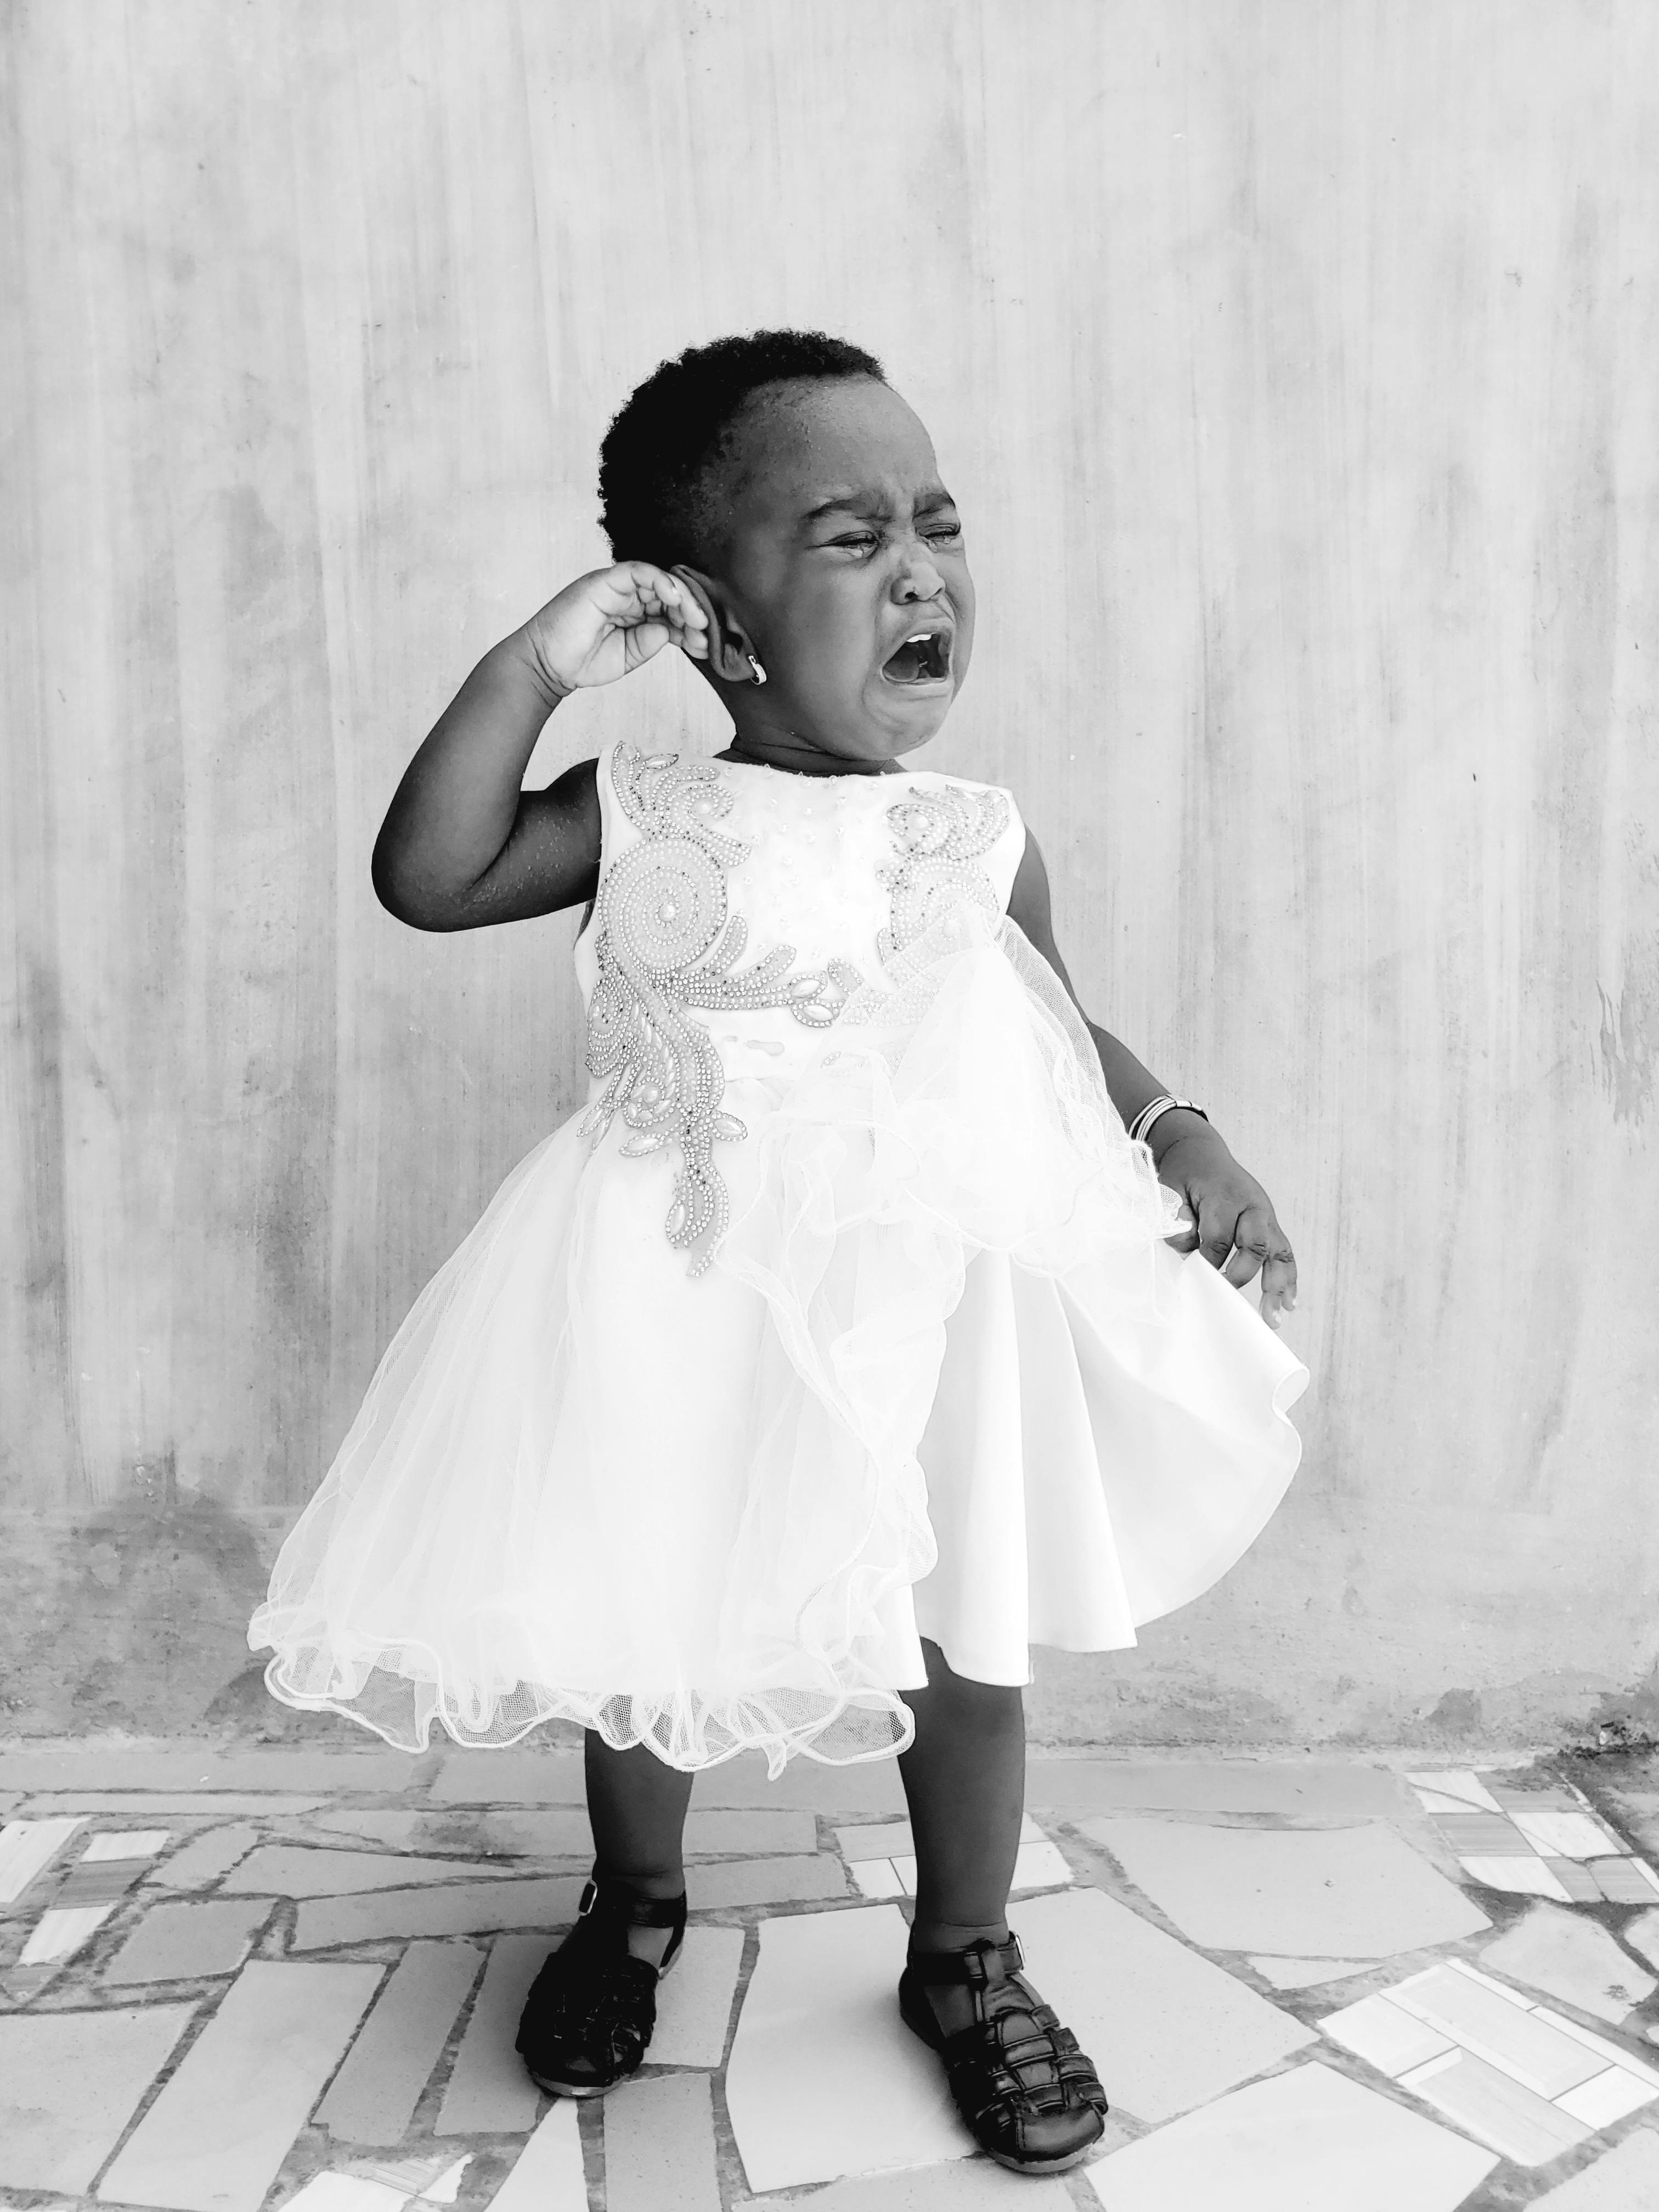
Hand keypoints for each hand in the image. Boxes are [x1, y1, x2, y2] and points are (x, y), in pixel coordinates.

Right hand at [516, 562, 708, 698]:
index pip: (671, 610)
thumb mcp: (630, 655)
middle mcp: (628, 596)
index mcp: (635, 613)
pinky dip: (660, 581)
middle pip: (669, 593)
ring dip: (682, 598)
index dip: (690, 623)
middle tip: (704, 631)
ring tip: (695, 619)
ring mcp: (617, 587)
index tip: (704, 643)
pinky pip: (638, 572)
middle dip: (691, 611)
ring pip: (659, 580)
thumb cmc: (582, 660)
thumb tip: (672, 629)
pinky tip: (674, 599)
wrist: (548, 665)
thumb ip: (651, 641)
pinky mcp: (605, 580)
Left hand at [1155, 1125, 1297, 1329]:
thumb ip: (1177, 1219)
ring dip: (1278, 1286)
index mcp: (1224, 1195)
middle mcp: (1252, 1205)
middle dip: (1242, 1274)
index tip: (1196, 1280)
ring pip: (1279, 1252)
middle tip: (1225, 1297)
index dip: (1208, 1262)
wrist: (1201, 1153)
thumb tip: (1187, 1249)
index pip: (1219, 1237)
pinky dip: (1288, 1278)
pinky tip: (1288, 1303)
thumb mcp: (1170, 1189)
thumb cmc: (1185, 1175)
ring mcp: (1266, 1215)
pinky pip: (1285, 1253)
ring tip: (1274, 1317)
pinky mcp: (1271, 1225)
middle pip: (1256, 1245)